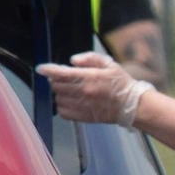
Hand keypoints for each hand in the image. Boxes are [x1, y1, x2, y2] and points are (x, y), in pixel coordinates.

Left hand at [35, 50, 152, 126]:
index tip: (41, 68)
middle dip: (56, 80)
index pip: (61, 73)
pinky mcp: (84, 116)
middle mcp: (84, 93)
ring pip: (58, 98)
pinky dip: (62, 106)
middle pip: (56, 86)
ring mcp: (83, 106)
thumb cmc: (123, 85)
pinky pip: (63, 112)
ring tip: (69, 90)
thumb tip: (73, 61)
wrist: (133, 106)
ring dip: (60, 93)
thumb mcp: (110, 64)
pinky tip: (70, 101)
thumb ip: (90, 58)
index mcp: (89, 78)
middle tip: (63, 78)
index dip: (48, 70)